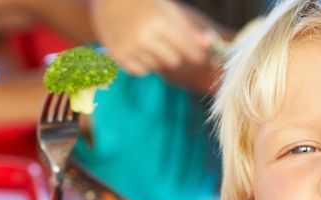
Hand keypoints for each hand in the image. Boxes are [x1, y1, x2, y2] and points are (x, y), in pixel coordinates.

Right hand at [91, 0, 213, 75]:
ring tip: (150, 42)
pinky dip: (143, 64)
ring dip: (158, 58)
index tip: (198, 56)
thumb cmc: (146, 3)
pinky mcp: (119, 57)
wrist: (110, 0)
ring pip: (157, 67)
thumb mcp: (169, 11)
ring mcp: (129, 48)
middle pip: (174, 61)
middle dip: (175, 53)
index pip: (188, 50)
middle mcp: (144, 38)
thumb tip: (209, 44)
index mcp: (160, 22)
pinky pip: (141, 71)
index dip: (195, 54)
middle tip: (168, 42)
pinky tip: (139, 49)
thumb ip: (189, 29)